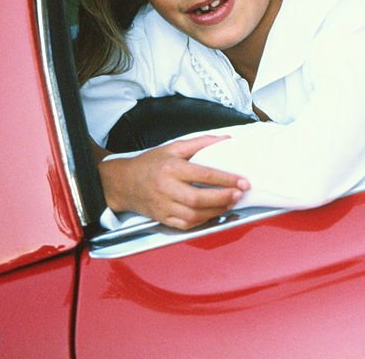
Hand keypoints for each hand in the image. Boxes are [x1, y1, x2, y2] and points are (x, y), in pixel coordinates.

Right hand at [99, 135, 249, 229]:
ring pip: (193, 214)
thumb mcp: (173, 147)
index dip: (226, 179)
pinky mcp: (162, 218)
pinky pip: (185, 224)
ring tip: (231, 203)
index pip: (204, 174)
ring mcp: (163, 206)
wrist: (121, 183)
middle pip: (199, 198)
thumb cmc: (149, 164)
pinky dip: (202, 221)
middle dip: (223, 197)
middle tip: (240, 193)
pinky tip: (213, 213)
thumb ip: (200, 143)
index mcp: (171, 168)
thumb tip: (226, 139)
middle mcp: (166, 188)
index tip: (243, 181)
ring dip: (216, 211)